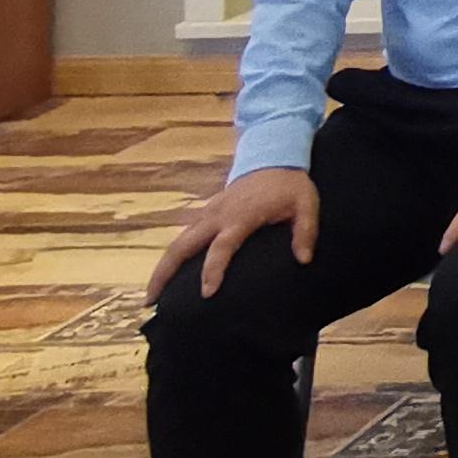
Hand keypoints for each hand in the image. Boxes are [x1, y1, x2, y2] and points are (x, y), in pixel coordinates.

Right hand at [152, 164, 314, 298]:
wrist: (272, 156)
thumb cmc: (290, 184)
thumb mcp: (306, 204)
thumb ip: (306, 232)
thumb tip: (304, 260)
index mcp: (241, 216)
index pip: (222, 246)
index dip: (213, 269)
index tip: (206, 293)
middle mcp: (217, 216)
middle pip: (182, 245)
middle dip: (165, 273)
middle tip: (151, 302)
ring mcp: (207, 213)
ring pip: (177, 242)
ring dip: (162, 267)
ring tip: (151, 296)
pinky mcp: (205, 213)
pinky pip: (183, 237)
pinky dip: (172, 256)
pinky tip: (167, 276)